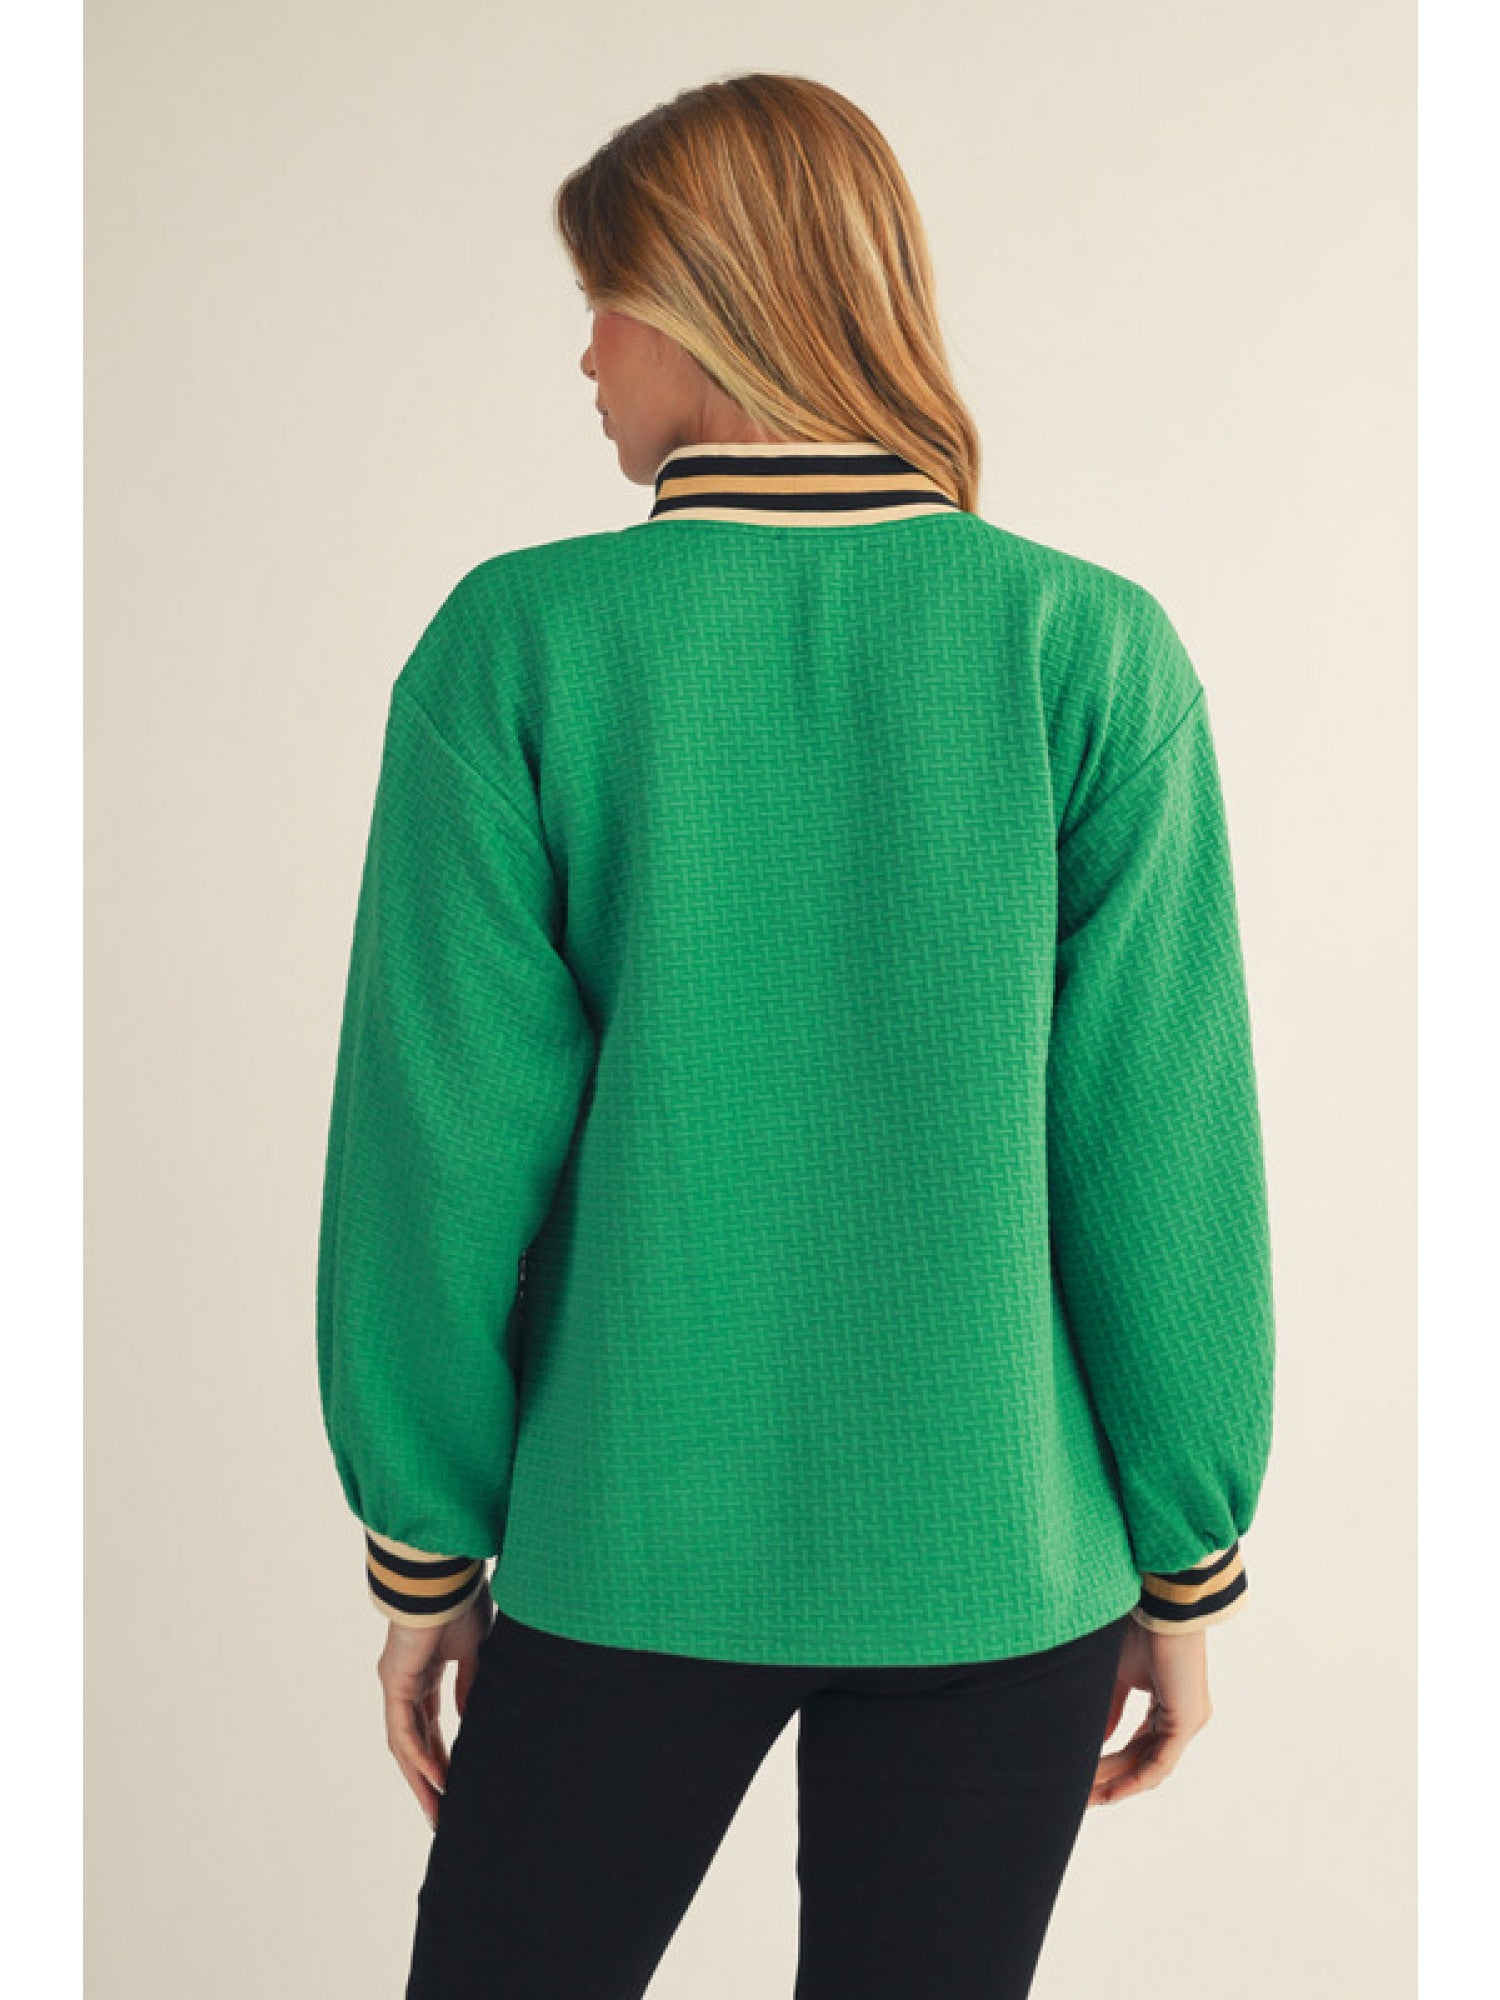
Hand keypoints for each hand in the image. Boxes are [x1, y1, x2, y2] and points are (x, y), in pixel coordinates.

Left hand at [376, 1588, 493, 1830]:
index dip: (442, 1754)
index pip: (430, 1724)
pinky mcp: (394, 1682)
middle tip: (442, 1812)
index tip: (457, 1783)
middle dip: (428, 1779)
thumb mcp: (474, 1652)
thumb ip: (469, 1686)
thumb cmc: (461, 1602)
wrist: (445, 1578)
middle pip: (415, 1742)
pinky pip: (404, 1730)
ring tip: (437, 1811)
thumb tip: (469, 1719)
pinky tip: (436, 1779)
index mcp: (425, 1672)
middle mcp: (405, 1682)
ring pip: (405, 1744)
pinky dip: (419, 1756)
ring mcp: (397, 1684)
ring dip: (420, 1779)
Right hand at [1089, 1617, 1212, 1806]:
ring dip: (1114, 1781)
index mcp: (1170, 1709)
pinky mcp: (1185, 1722)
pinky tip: (1108, 1792)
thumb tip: (1099, 1739)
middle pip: (1140, 1761)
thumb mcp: (1119, 1674)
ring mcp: (1187, 1723)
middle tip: (1077, 1794)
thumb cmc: (1141, 1628)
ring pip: (1147, 1766)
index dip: (1110, 1764)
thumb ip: (1111, 1708)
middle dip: (1107, 1779)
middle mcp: (1183, 1720)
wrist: (1162, 1603)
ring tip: (1084, 1794)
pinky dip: (1133, 1780)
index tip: (1081, 1775)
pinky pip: (1158, 1764)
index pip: (1138, 1747)